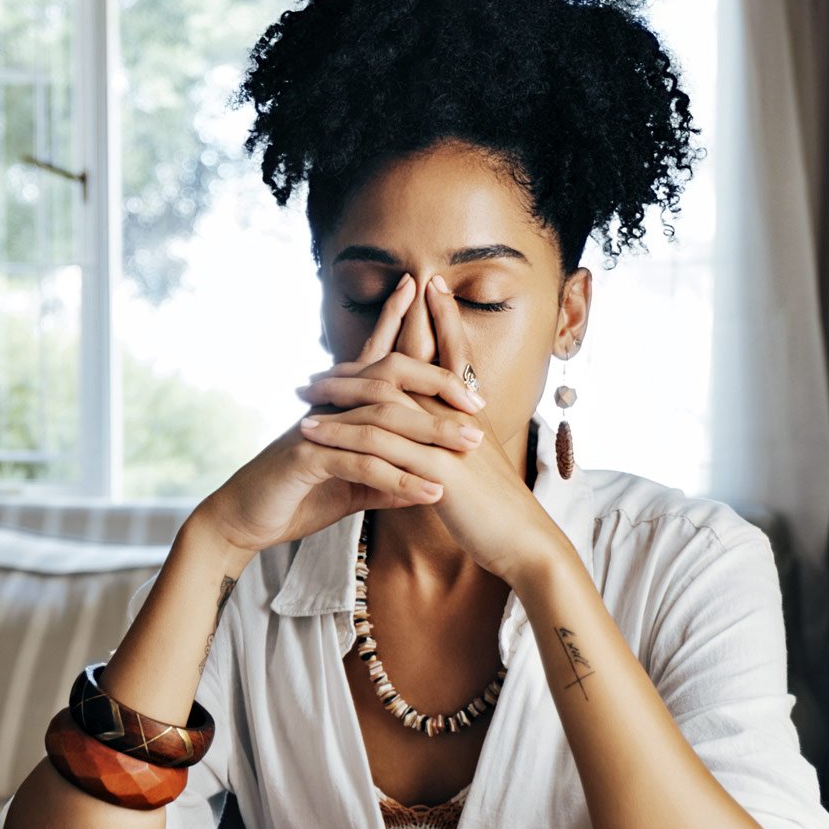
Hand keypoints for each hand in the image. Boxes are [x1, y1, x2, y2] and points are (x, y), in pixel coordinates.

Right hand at [190, 275, 452, 558]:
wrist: (242, 520)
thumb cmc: (295, 498)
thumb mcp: (352, 486)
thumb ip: (388, 477)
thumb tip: (430, 481)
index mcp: (341, 407)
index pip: (380, 362)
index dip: (407, 335)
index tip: (449, 336)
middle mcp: (329, 407)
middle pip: (390, 378)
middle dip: (436, 386)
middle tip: (478, 405)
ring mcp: (317, 428)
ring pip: (382, 420)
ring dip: (429, 432)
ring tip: (468, 446)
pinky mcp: (305, 457)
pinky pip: (362, 463)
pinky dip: (400, 477)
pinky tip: (431, 491)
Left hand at [291, 273, 575, 586]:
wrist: (524, 542)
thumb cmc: (502, 512)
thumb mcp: (480, 470)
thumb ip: (462, 444)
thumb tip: (447, 433)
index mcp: (473, 413)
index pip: (455, 353)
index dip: (443, 319)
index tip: (425, 286)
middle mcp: (460, 416)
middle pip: (410, 367)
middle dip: (366, 356)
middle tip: (322, 364)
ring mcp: (448, 439)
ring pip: (385, 401)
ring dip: (339, 393)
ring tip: (304, 393)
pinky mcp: (435, 469)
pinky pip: (377, 443)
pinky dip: (340, 432)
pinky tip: (311, 432)